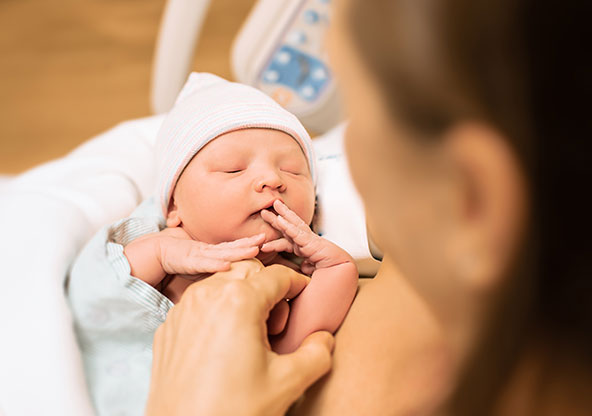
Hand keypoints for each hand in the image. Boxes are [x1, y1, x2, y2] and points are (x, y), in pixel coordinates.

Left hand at [146, 261, 334, 415]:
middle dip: (267, 286)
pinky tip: (224, 342)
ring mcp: (183, 309)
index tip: (303, 297)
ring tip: (249, 332)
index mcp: (238, 301)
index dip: (297, 285)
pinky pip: (198, 301)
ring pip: (220, 281)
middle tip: (275, 322)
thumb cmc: (230, 411)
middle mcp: (207, 295)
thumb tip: (323, 338)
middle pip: (247, 269)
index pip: (278, 275)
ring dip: (241, 294)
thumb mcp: (287, 383)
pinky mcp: (169, 326)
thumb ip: (317, 354)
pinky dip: (216, 308)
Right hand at [157, 229, 264, 278]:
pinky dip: (215, 265)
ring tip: (254, 249)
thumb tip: (226, 272)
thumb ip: (210, 265)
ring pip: (223, 253)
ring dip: (240, 251)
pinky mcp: (189, 261)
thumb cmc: (176, 258)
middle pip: (232, 247)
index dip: (247, 243)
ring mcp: (199, 254)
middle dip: (249, 243)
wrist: (154, 251)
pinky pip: (204, 264)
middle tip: (265, 238)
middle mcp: (208, 251)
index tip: (263, 240)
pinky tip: (226, 266)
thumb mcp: (197, 263)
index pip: (232, 247)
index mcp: (210, 252)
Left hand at [260, 200, 353, 274]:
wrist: (341, 273)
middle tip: (264, 211)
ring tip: (274, 205)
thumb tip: (303, 266)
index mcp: (304, 248)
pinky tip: (280, 220)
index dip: (275, 238)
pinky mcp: (312, 242)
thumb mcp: (310, 270)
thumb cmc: (328, 272)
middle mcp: (306, 242)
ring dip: (283, 214)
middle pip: (289, 227)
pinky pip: (298, 233)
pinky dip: (288, 227)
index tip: (263, 238)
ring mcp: (309, 240)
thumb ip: (304, 266)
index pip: (287, 240)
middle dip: (276, 218)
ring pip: (294, 224)